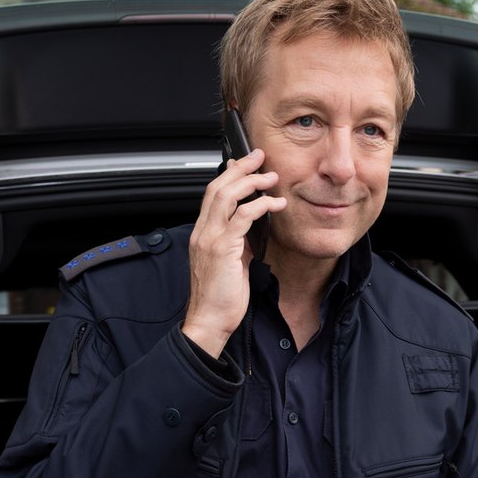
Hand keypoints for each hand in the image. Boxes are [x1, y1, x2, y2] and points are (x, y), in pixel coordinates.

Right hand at [182, 148, 285, 357]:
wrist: (209, 320)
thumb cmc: (220, 298)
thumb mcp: (230, 264)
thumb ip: (237, 244)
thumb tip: (252, 231)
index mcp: (203, 234)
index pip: (213, 194)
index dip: (229, 175)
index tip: (246, 164)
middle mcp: (203, 232)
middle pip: (218, 187)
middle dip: (240, 168)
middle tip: (260, 157)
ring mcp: (210, 239)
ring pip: (227, 196)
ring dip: (251, 182)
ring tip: (271, 177)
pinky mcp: (222, 249)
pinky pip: (242, 217)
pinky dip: (260, 205)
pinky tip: (275, 204)